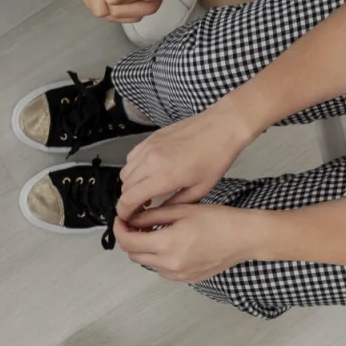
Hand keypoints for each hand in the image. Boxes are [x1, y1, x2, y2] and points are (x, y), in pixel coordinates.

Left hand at [112, 203, 264, 282]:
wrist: (245, 238)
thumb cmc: (220, 221)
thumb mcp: (182, 211)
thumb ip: (152, 216)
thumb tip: (132, 219)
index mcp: (168, 244)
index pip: (128, 242)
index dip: (119, 230)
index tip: (120, 220)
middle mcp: (170, 264)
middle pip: (133, 255)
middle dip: (129, 239)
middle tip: (135, 224)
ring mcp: (179, 275)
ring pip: (147, 264)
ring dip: (144, 249)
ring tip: (155, 232)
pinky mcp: (187, 279)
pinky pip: (162, 270)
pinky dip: (158, 258)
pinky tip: (170, 244)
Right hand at [116, 105, 259, 217]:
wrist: (221, 127)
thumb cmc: (216, 156)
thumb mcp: (200, 189)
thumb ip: (175, 203)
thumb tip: (159, 211)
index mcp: (164, 176)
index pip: (129, 199)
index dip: (124, 212)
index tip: (127, 218)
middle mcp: (151, 160)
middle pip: (124, 187)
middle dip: (128, 200)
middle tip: (141, 206)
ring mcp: (148, 147)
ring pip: (125, 172)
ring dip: (131, 185)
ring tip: (145, 190)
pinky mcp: (150, 138)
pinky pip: (131, 158)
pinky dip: (134, 168)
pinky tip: (148, 172)